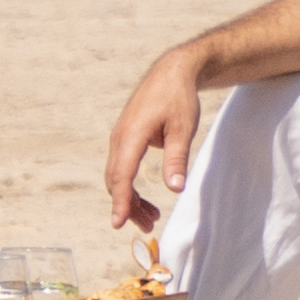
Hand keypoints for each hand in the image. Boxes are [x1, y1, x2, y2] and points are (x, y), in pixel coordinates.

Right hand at [105, 43, 215, 233]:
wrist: (171, 72)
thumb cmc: (178, 98)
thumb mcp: (183, 128)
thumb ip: (177, 158)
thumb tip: (175, 188)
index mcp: (132, 134)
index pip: (122, 174)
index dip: (120, 201)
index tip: (119, 223)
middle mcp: (120, 138)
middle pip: (116, 180)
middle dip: (128, 206)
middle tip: (148, 226)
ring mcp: (120, 138)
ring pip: (118, 176)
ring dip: (130, 199)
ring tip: (151, 218)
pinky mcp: (125, 139)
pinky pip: (122, 168)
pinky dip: (131, 187)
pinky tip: (148, 201)